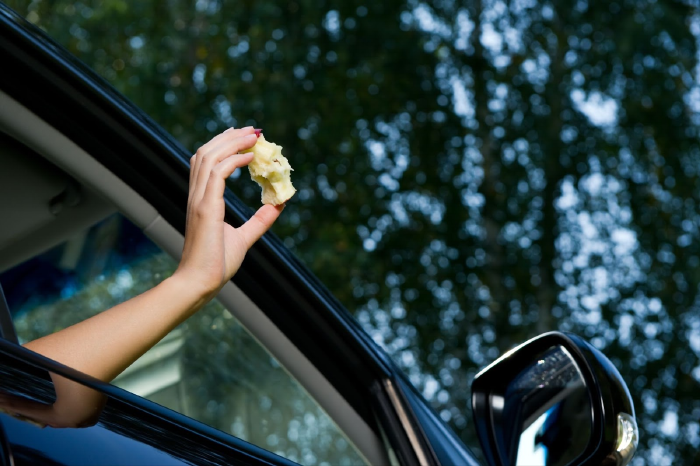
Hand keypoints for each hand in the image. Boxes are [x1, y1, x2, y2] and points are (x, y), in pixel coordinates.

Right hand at [174, 126, 283, 297]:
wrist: (201, 283)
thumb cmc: (217, 264)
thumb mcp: (245, 237)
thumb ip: (260, 220)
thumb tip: (280, 205)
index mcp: (201, 201)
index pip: (206, 162)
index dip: (223, 145)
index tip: (244, 137)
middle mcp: (197, 196)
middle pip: (206, 153)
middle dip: (229, 137)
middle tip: (251, 130)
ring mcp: (199, 200)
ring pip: (210, 157)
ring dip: (233, 143)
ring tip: (254, 136)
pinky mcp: (205, 208)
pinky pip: (218, 173)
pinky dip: (233, 160)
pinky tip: (251, 158)